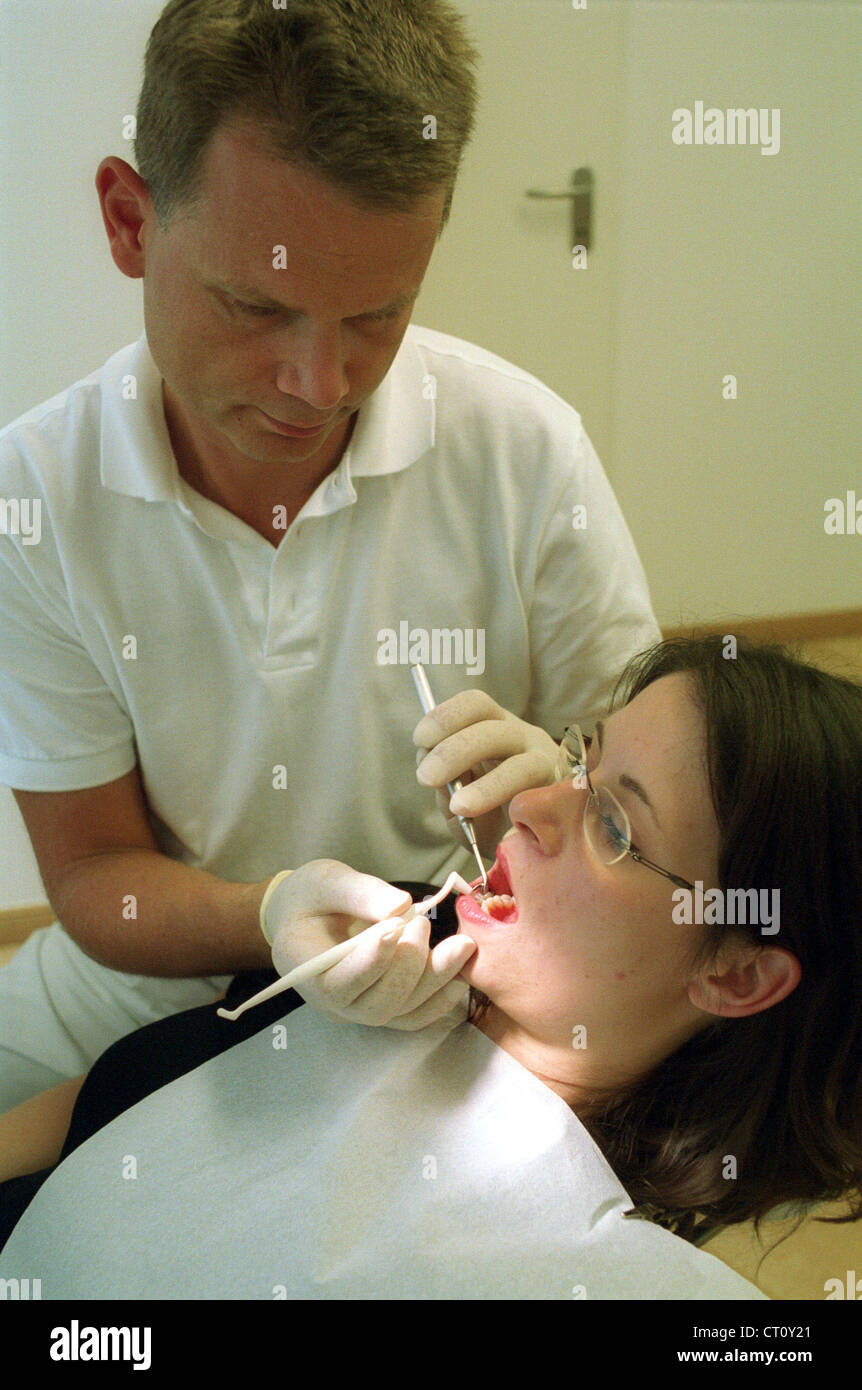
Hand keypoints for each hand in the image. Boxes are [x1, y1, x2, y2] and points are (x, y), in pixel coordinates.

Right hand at [265, 859, 475, 1029]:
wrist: (307, 914)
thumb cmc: (311, 895)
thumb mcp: (326, 881)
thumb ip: (360, 893)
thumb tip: (402, 907)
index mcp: (305, 967)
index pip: (338, 982)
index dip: (371, 962)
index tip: (395, 927)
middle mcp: (331, 1000)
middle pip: (376, 1005)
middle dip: (410, 968)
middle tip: (422, 922)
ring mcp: (358, 1007)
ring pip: (401, 1011)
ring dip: (435, 981)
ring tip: (461, 945)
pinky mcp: (382, 1005)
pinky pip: (413, 1016)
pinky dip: (441, 1000)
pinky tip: (461, 975)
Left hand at [413, 691, 564, 858]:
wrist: (529, 853)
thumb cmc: (490, 818)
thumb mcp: (459, 798)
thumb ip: (447, 785)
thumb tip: (433, 768)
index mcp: (496, 729)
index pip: (476, 705)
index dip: (446, 717)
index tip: (421, 740)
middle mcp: (524, 739)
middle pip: (492, 728)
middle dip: (454, 751)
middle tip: (426, 777)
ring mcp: (548, 768)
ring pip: (521, 765)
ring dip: (486, 786)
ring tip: (459, 807)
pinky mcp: (564, 800)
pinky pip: (541, 803)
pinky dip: (518, 813)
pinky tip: (498, 823)